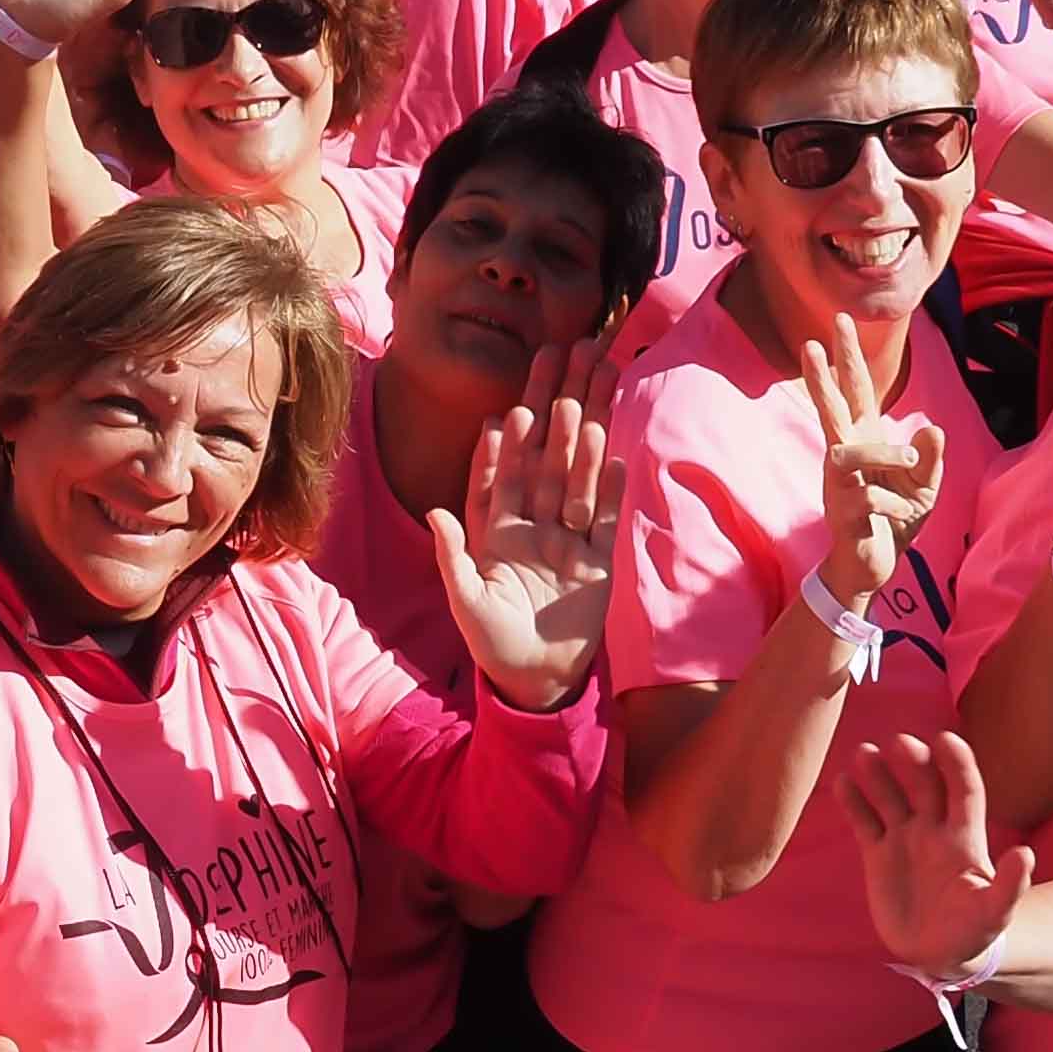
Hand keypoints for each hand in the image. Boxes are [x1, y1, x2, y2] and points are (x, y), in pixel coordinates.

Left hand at [427, 368, 618, 709]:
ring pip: (577, 479)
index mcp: (498, 531)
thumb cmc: (492, 642)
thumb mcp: (466, 603)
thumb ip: (453, 558)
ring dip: (583, 441)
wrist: (537, 679)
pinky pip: (605, 518)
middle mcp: (535, 525)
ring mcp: (569, 538)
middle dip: (553, 415)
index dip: (507, 443)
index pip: (503, 476)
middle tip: (561, 372)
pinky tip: (618, 453)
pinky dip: (610, 488)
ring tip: (590, 399)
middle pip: (546, 460)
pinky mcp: (598, 561)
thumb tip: (434, 512)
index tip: (511, 408)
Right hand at [800, 316, 947, 616]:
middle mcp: (845, 454)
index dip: (849, 357)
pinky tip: (895, 516)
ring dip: (882, 453)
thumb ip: (930, 456)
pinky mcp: (841, 511)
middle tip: (811, 341)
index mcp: (865, 439)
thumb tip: (931, 427)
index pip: (856, 391)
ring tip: (910, 460)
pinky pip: (869, 498)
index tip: (840, 321)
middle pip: (830, 407)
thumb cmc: (895, 519)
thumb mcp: (925, 485)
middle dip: (821, 376)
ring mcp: (839, 482)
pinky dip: (891, 506)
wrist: (874, 565)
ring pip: (847, 452)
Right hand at [839, 731, 1029, 977]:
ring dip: (878, 774)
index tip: (946, 740)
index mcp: (965, 837)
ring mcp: (904, 838)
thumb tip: (1025, 854)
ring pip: (890, 797)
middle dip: (915, 762)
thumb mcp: (996, 912)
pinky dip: (853, 802)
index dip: (957, 765)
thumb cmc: (975, 930)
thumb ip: (1010, 885)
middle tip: (901, 742)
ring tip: (865, 753)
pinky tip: (842, 782)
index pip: (964, 790)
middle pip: (925, 784)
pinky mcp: (879, 854)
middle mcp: (934, 829)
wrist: (941, 953)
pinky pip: (864, 821)